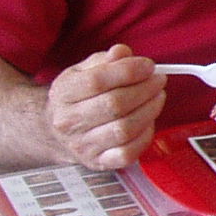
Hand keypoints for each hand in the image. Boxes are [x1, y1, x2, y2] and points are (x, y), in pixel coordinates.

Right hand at [46, 44, 165, 170]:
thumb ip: (104, 60)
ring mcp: (83, 145)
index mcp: (64, 93)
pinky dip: (145, 136)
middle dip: (144, 90)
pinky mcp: (98, 162)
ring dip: (149, 111)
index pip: (97, 81)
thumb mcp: (83, 71)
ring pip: (124, 129)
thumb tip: (123, 52)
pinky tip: (149, 121)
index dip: (128, 71)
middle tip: (158, 80)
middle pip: (114, 105)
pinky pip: (128, 153)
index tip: (148, 66)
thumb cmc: (77, 97)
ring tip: (158, 97)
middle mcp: (69, 121)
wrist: (56, 132)